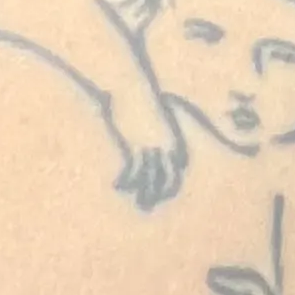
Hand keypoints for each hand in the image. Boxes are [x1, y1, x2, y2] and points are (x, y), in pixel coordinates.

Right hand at [107, 86, 185, 208]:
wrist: (133, 89)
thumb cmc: (144, 103)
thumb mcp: (158, 121)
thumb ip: (160, 138)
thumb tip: (157, 151)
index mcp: (175, 141)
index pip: (178, 172)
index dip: (170, 185)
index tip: (160, 193)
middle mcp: (166, 148)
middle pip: (166, 182)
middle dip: (157, 196)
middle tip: (146, 205)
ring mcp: (151, 149)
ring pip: (148, 182)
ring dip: (140, 194)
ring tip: (132, 200)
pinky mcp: (135, 148)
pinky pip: (131, 174)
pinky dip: (124, 181)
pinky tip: (116, 184)